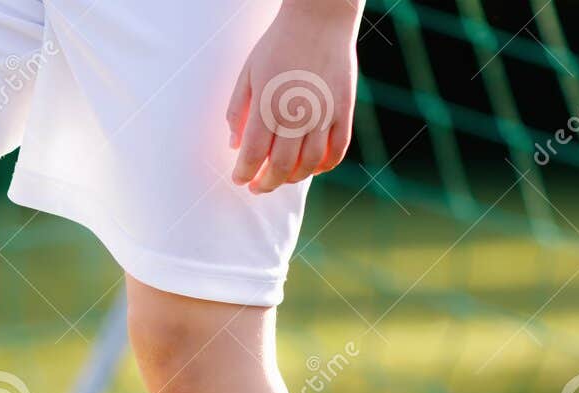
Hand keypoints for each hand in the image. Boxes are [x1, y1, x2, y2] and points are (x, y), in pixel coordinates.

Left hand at [227, 0, 361, 193]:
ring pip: (309, 164)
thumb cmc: (278, 45)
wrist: (319, 19)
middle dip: (265, 184)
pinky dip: (324, 166)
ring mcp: (324, 113)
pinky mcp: (344, 109)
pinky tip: (311, 167)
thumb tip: (234, 146)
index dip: (243, 174)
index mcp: (268, 106)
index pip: (252, 155)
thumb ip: (237, 111)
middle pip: (280, 166)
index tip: (239, 179)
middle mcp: (296, 114)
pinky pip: (338, 150)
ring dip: (293, 178)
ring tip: (281, 178)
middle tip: (257, 187)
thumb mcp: (247, 73)